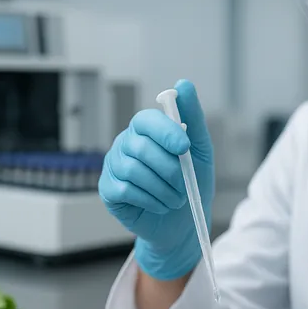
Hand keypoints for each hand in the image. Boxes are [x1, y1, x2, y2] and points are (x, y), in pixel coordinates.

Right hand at [98, 79, 214, 280]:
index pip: (147, 119)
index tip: (184, 148)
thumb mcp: (200, 151)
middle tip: (184, 185)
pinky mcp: (108, 190)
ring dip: (163, 189)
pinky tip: (160, 205)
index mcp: (146, 130)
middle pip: (141, 148)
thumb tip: (183, 84)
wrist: (182, 224)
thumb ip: (193, 117)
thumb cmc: (191, 184)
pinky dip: (151, 200)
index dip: (165, 132)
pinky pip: (126, 190)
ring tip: (175, 198)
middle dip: (170, 170)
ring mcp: (114, 166)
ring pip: (135, 171)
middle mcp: (126, 143)